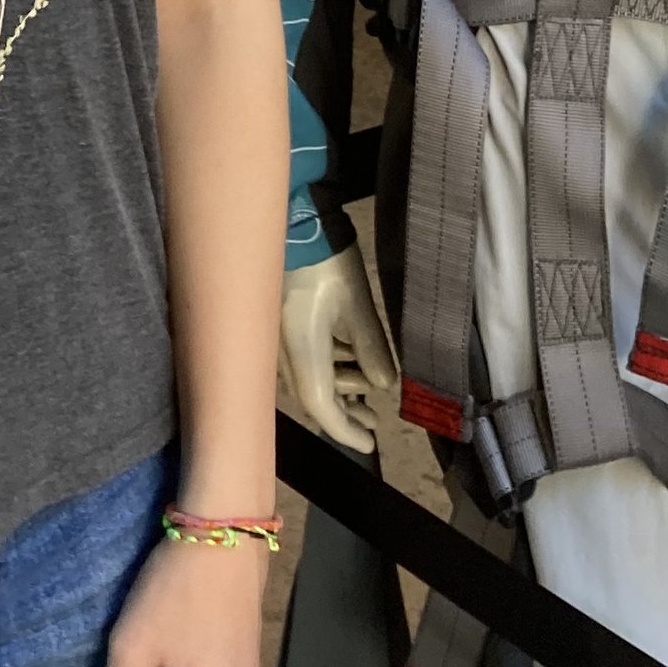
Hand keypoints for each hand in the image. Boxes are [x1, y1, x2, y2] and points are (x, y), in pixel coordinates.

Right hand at [277, 243, 398, 453]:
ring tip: (370, 385)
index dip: (346, 431)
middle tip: (374, 420)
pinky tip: (351, 356)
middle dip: (346, 412)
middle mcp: (286, 353)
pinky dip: (331, 366)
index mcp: (303, 353)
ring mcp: (282, 339)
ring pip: (312, 377)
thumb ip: (371, 347)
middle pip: (315, 397)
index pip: (323, 408)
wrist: (291, 220)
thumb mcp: (356, 303)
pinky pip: (308, 358)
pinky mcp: (284, 324)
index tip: (370, 446)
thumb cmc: (325, 260)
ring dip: (342, 386)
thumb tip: (386, 385)